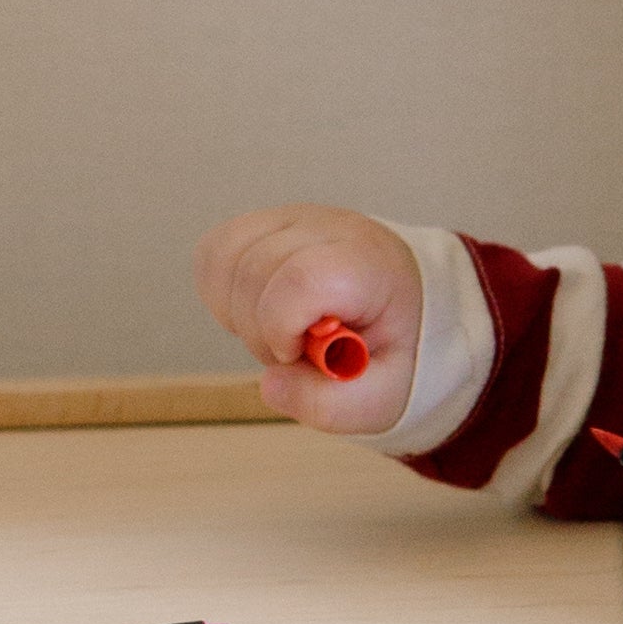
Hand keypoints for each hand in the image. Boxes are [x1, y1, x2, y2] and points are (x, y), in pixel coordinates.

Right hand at [196, 204, 423, 431]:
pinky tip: (255, 312)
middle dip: (258, 331)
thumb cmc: (395, 347)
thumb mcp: (381, 396)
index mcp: (369, 265)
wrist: (407, 306)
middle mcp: (329, 229)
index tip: (298, 353)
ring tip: (278, 331)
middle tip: (294, 352)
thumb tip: (271, 384)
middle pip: (254, 270)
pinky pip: (215, 252)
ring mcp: (293, 219)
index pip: (302, 277)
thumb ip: (329, 404)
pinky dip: (221, 292)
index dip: (282, 326)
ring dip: (236, 311)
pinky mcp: (265, 224)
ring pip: (224, 257)